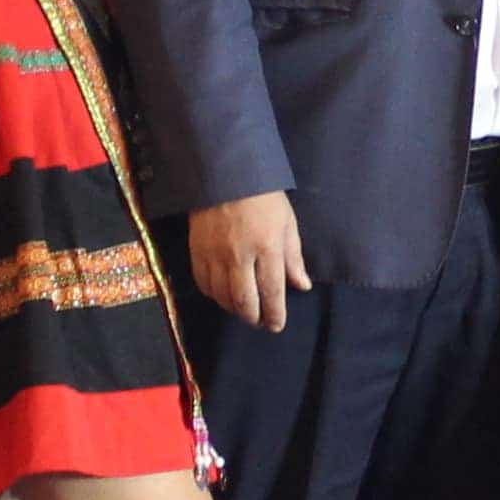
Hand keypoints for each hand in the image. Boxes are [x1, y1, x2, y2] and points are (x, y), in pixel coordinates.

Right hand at [190, 190, 309, 331]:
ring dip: (234, 309)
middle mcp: (240, 255)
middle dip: (253, 318)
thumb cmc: (263, 197)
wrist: (225, 174)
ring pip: (222, 296)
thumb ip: (293, 257)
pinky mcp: (196, 251)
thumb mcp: (287, 223)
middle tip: (260, 322)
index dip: (274, 314)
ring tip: (244, 311)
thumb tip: (302, 285)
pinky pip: (203, 283)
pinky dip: (214, 295)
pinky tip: (223, 295)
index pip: (272, 291)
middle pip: (244, 301)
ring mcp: (215, 254)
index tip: (276, 325)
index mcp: (267, 246)